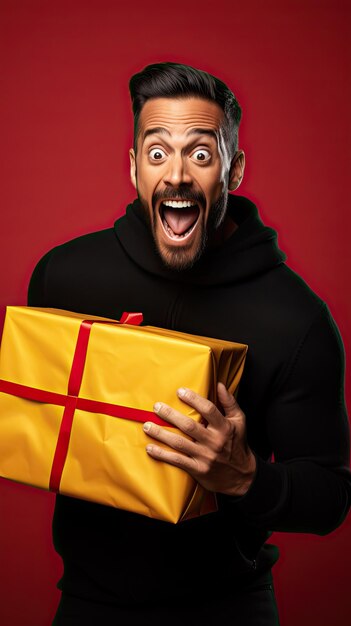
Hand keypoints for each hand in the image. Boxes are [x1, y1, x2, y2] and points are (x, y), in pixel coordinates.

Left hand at [143, 382, 255, 496]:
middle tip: (156, 407)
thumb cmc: (237, 444)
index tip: (180, 391)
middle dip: (170, 415)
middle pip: (189, 426)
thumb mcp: (239, 421)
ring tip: (147, 426)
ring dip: (161, 434)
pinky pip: (177, 461)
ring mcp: (205, 456)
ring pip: (179, 443)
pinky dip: (162, 455)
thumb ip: (229, 402)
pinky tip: (150, 448)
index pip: (208, 410)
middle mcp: (214, 442)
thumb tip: (220, 384)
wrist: (242, 477)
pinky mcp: (198, 469)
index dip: (194, 399)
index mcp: (224, 428)